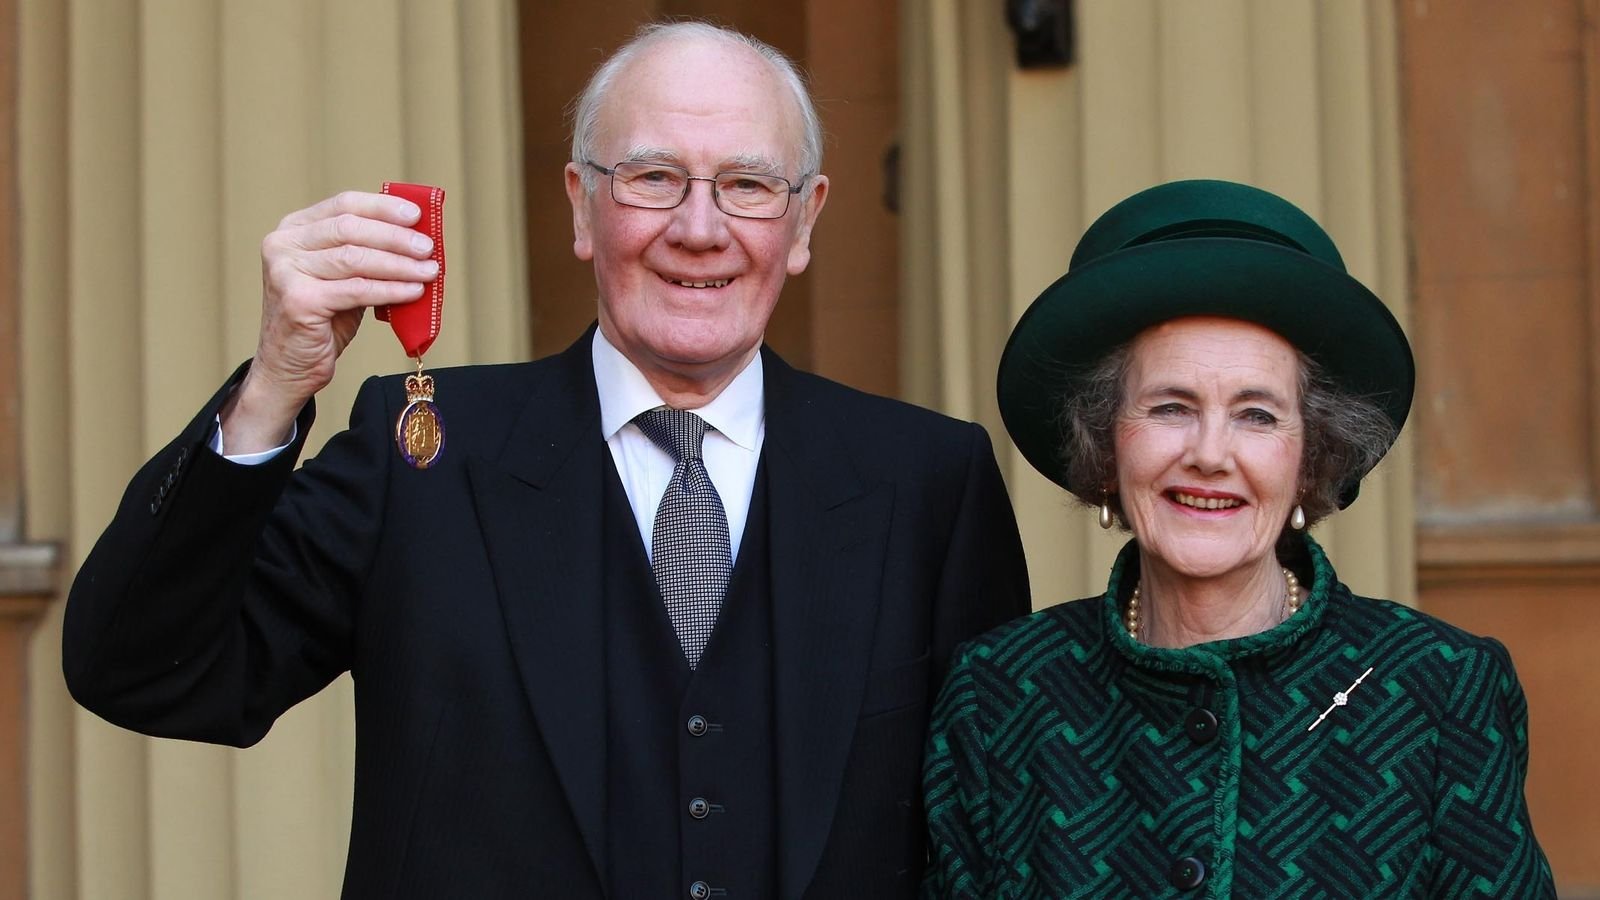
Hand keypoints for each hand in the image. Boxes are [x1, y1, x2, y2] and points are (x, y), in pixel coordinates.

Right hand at [222, 191, 437, 452]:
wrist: (289, 367)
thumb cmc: (322, 321)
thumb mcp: (342, 279)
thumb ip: (366, 255)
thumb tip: (416, 240)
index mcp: (292, 230)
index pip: (343, 205)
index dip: (382, 207)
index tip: (416, 214)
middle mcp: (282, 245)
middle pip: (350, 228)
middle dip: (396, 237)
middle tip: (428, 246)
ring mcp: (286, 272)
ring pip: (355, 258)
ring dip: (399, 264)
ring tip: (430, 270)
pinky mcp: (298, 300)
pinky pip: (357, 290)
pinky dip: (390, 290)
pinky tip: (414, 291)